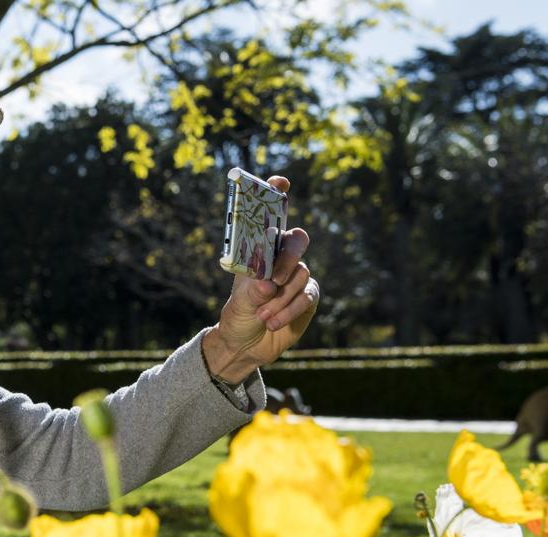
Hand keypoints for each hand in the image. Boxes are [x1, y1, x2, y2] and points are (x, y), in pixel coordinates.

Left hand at [202, 175, 319, 382]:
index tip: (280, 182)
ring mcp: (297, 275)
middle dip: (288, 257)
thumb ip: (252, 291)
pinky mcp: (308, 296)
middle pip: (297, 240)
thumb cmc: (239, 315)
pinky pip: (307, 296)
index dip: (277, 195)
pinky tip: (273, 322)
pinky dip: (290, 310)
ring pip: (301, 274)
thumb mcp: (239, 302)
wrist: (247, 344)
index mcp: (259, 250)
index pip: (270, 217)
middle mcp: (281, 257)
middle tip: (275, 279)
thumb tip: (268, 284)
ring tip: (263, 315)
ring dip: (281, 298)